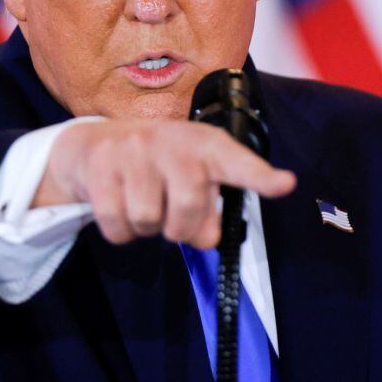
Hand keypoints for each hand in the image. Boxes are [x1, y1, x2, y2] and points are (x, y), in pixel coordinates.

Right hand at [34, 120, 295, 248]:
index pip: (236, 161)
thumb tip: (208, 239)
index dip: (260, 176)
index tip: (285, 184)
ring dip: (147, 228)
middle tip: (171, 217)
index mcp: (204, 145)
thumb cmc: (158, 166)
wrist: (97, 143)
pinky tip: (119, 208)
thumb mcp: (190, 179)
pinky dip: (121, 232)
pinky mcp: (100, 166)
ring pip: (148, 220)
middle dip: (180, 227)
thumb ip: (208, 212)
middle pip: (188, 207)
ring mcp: (133, 151)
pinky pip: (117, 225)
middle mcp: (170, 141)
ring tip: (142, 205)